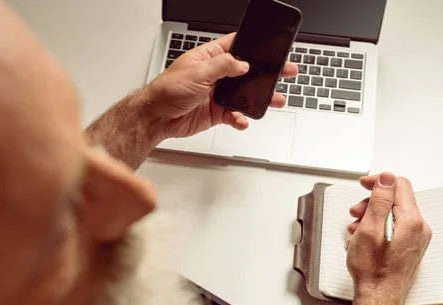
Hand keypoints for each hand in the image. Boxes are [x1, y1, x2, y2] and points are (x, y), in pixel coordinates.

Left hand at [145, 33, 297, 139]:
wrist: (157, 117)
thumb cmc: (167, 90)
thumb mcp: (197, 72)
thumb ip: (222, 67)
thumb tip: (242, 64)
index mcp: (209, 57)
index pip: (236, 46)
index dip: (254, 47)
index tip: (271, 49)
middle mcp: (216, 74)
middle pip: (247, 72)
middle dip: (266, 73)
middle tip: (285, 72)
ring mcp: (217, 94)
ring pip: (244, 95)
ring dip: (259, 99)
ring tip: (274, 100)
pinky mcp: (216, 112)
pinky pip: (234, 114)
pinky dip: (240, 118)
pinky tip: (242, 120)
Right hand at [346, 173, 431, 304]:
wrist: (379, 297)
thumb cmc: (373, 270)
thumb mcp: (370, 229)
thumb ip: (380, 201)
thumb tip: (387, 179)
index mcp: (411, 221)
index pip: (399, 185)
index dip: (379, 182)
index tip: (364, 185)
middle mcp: (419, 228)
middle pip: (396, 200)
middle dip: (372, 203)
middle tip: (355, 213)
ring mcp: (417, 239)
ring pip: (393, 214)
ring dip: (372, 216)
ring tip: (355, 229)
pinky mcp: (411, 247)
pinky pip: (395, 228)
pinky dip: (378, 227)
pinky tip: (363, 238)